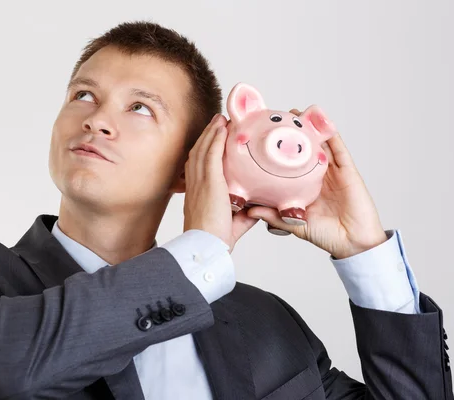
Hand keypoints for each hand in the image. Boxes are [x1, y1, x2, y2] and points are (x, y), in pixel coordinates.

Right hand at [183, 114, 258, 251]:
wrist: (207, 246)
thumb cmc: (216, 240)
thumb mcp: (233, 224)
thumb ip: (244, 215)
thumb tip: (257, 209)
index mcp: (197, 194)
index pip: (198, 167)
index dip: (204, 151)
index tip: (212, 140)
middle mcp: (195, 185)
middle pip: (198, 153)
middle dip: (207, 136)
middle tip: (217, 122)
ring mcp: (200, 182)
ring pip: (203, 150)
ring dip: (212, 132)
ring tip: (220, 119)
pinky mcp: (209, 183)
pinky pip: (211, 155)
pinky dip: (216, 139)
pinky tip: (222, 128)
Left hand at [247, 109, 387, 258]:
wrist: (353, 243)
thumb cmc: (326, 235)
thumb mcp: (295, 224)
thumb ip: (274, 215)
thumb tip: (249, 208)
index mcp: (304, 187)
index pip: (289, 165)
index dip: (277, 153)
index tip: (262, 139)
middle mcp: (317, 176)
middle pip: (304, 150)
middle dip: (293, 133)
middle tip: (277, 118)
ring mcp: (333, 172)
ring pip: (321, 144)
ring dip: (311, 128)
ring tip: (297, 113)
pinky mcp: (347, 171)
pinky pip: (339, 149)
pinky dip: (331, 135)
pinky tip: (322, 122)